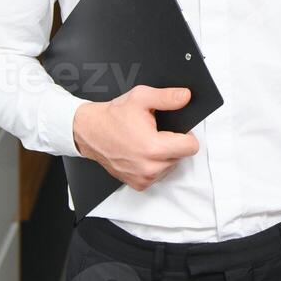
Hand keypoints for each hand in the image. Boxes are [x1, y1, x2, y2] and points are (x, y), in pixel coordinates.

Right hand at [72, 85, 200, 190]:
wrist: (90, 131)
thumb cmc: (113, 116)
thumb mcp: (141, 97)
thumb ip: (167, 97)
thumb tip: (186, 96)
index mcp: (154, 148)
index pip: (191, 147)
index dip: (186, 135)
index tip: (176, 130)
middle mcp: (150, 168)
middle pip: (181, 156)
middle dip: (173, 143)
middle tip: (156, 132)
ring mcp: (143, 178)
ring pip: (170, 166)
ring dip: (164, 155)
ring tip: (146, 141)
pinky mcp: (138, 184)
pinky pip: (158, 175)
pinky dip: (154, 164)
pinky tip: (141, 152)